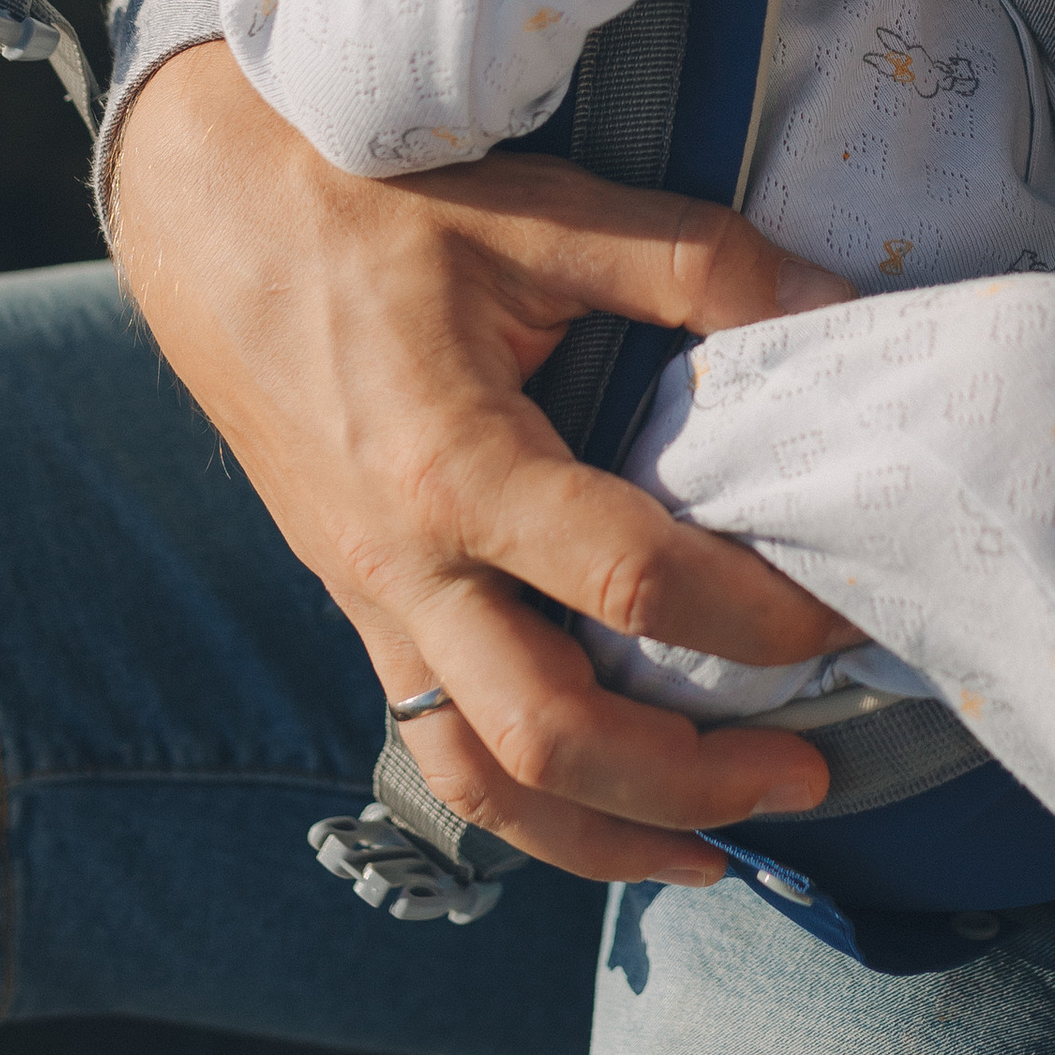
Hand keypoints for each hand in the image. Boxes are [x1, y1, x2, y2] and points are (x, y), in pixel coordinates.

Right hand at [113, 46, 855, 881]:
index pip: (631, 588)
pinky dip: (529, 797)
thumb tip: (833, 306)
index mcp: (454, 469)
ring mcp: (373, 602)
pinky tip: (605, 800)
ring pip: (481, 779)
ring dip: (603, 834)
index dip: (754, 618)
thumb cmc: (372, 205)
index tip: (844, 618)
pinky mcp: (362, 607)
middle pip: (550, 739)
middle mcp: (405, 567)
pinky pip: (441, 743)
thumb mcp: (538, 210)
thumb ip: (691, 261)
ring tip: (716, 848)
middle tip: (808, 780)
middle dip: (689, 783)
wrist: (209, 219)